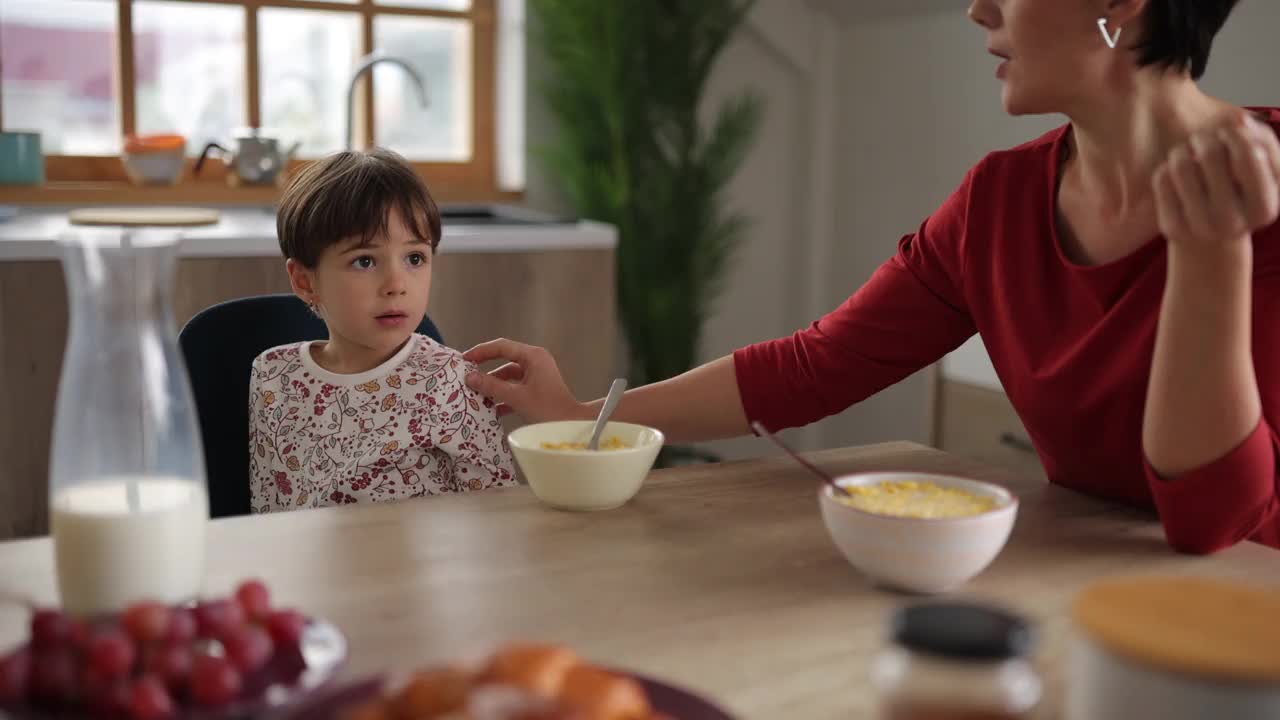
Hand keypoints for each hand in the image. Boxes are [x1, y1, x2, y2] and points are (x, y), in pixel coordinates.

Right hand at [462, 338, 587, 422]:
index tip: (465, 359)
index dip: (481, 351)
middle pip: (504, 360)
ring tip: (475, 394)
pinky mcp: (536, 388)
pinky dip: (503, 395)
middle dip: (485, 370)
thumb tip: (470, 377)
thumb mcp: (516, 397)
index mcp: (533, 356)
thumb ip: (492, 386)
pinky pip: (514, 387)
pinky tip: (491, 408)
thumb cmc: (549, 409)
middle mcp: (535, 361)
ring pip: (508, 376)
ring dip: (493, 386)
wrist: (571, 425)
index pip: (501, 346)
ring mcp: (536, 375)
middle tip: (466, 375)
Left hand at [1153, 112, 1279, 255]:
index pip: (1249, 155)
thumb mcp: (1265, 171)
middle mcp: (1232, 223)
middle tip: (1203, 138)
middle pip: (1211, 154)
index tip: (1229, 132)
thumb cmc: (1243, 192)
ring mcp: (1199, 228)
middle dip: (1205, 137)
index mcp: (1264, 209)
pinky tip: (1177, 175)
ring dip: (1183, 149)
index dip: (1237, 134)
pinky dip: (1168, 167)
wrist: (1212, 238)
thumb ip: (1263, 142)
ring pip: (1181, 164)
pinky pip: (1162, 178)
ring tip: (1188, 151)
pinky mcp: (1171, 227)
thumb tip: (1240, 119)